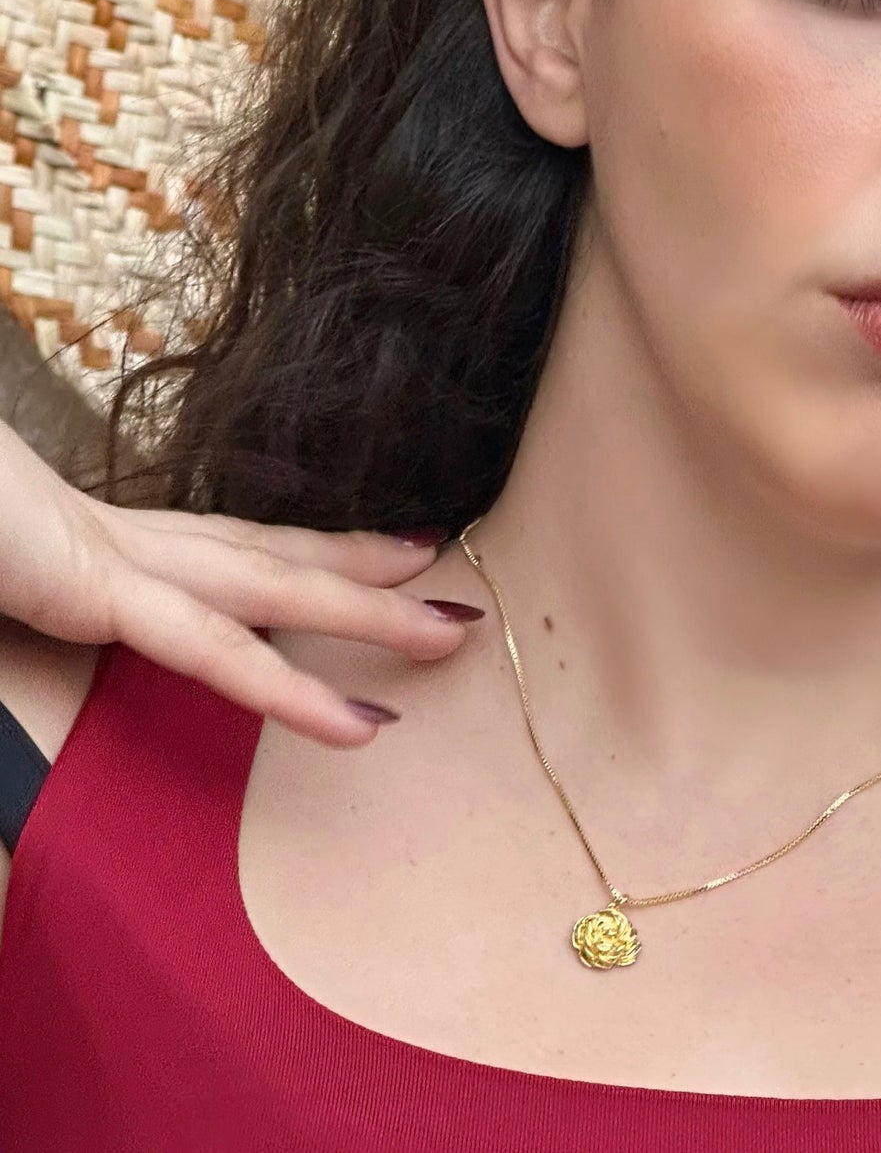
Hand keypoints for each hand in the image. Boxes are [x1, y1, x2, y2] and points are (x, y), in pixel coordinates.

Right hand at [0, 418, 481, 746]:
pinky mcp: (88, 587)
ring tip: (452, 636)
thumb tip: (92, 598)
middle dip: (369, 571)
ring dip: (368, 614)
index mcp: (110, 541)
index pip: (237, 545)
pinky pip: (211, 650)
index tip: (392, 551)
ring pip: (273, 589)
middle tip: (453, 589)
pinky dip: (287, 689)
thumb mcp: (18, 564)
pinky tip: (357, 723)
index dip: (316, 551)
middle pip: (275, 556)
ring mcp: (114, 560)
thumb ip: (65, 586)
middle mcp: (129, 541)